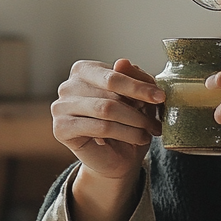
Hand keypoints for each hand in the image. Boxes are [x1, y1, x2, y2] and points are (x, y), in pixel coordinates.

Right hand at [52, 59, 163, 181]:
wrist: (116, 158)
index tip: (160, 97)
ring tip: (148, 130)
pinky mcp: (61, 129)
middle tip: (155, 119)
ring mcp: (60, 106)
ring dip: (134, 121)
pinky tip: (138, 138)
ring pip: (106, 109)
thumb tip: (122, 63)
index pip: (113, 74)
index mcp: (84, 70)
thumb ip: (133, 77)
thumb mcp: (137, 97)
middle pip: (109, 90)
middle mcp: (68, 85)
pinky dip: (125, 133)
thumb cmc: (126, 122)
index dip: (138, 86)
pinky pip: (100, 127)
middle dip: (138, 105)